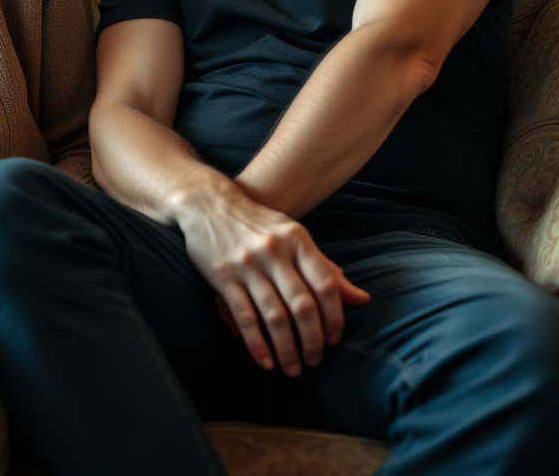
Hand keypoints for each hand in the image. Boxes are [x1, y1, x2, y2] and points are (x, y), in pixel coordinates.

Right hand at [176, 180, 368, 376]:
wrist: (209, 204)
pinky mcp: (223, 276)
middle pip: (302, 306)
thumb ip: (325, 268)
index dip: (334, 318)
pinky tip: (265, 361)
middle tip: (314, 361)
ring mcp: (247, 264)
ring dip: (286, 349)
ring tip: (293, 368)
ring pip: (274, 316)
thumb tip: (362, 299)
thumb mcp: (293, 236)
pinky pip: (244, 317)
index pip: (325, 285)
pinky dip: (256, 344)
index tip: (334, 340)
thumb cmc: (258, 223)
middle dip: (312, 341)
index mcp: (296, 239)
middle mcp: (273, 251)